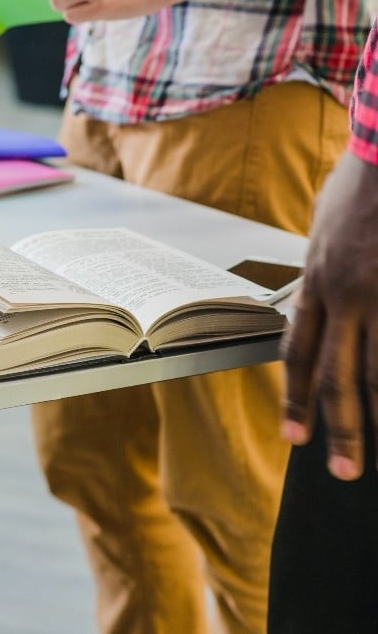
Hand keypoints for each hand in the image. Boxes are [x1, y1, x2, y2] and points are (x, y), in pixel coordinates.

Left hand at [281, 152, 377, 479]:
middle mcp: (348, 294)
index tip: (294, 437)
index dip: (295, 398)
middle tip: (343, 472)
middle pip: (338, 374)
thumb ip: (318, 273)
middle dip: (338, 427)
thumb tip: (314, 305)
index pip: (298, 353)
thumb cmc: (362, 182)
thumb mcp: (322, 227)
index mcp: (316, 281)